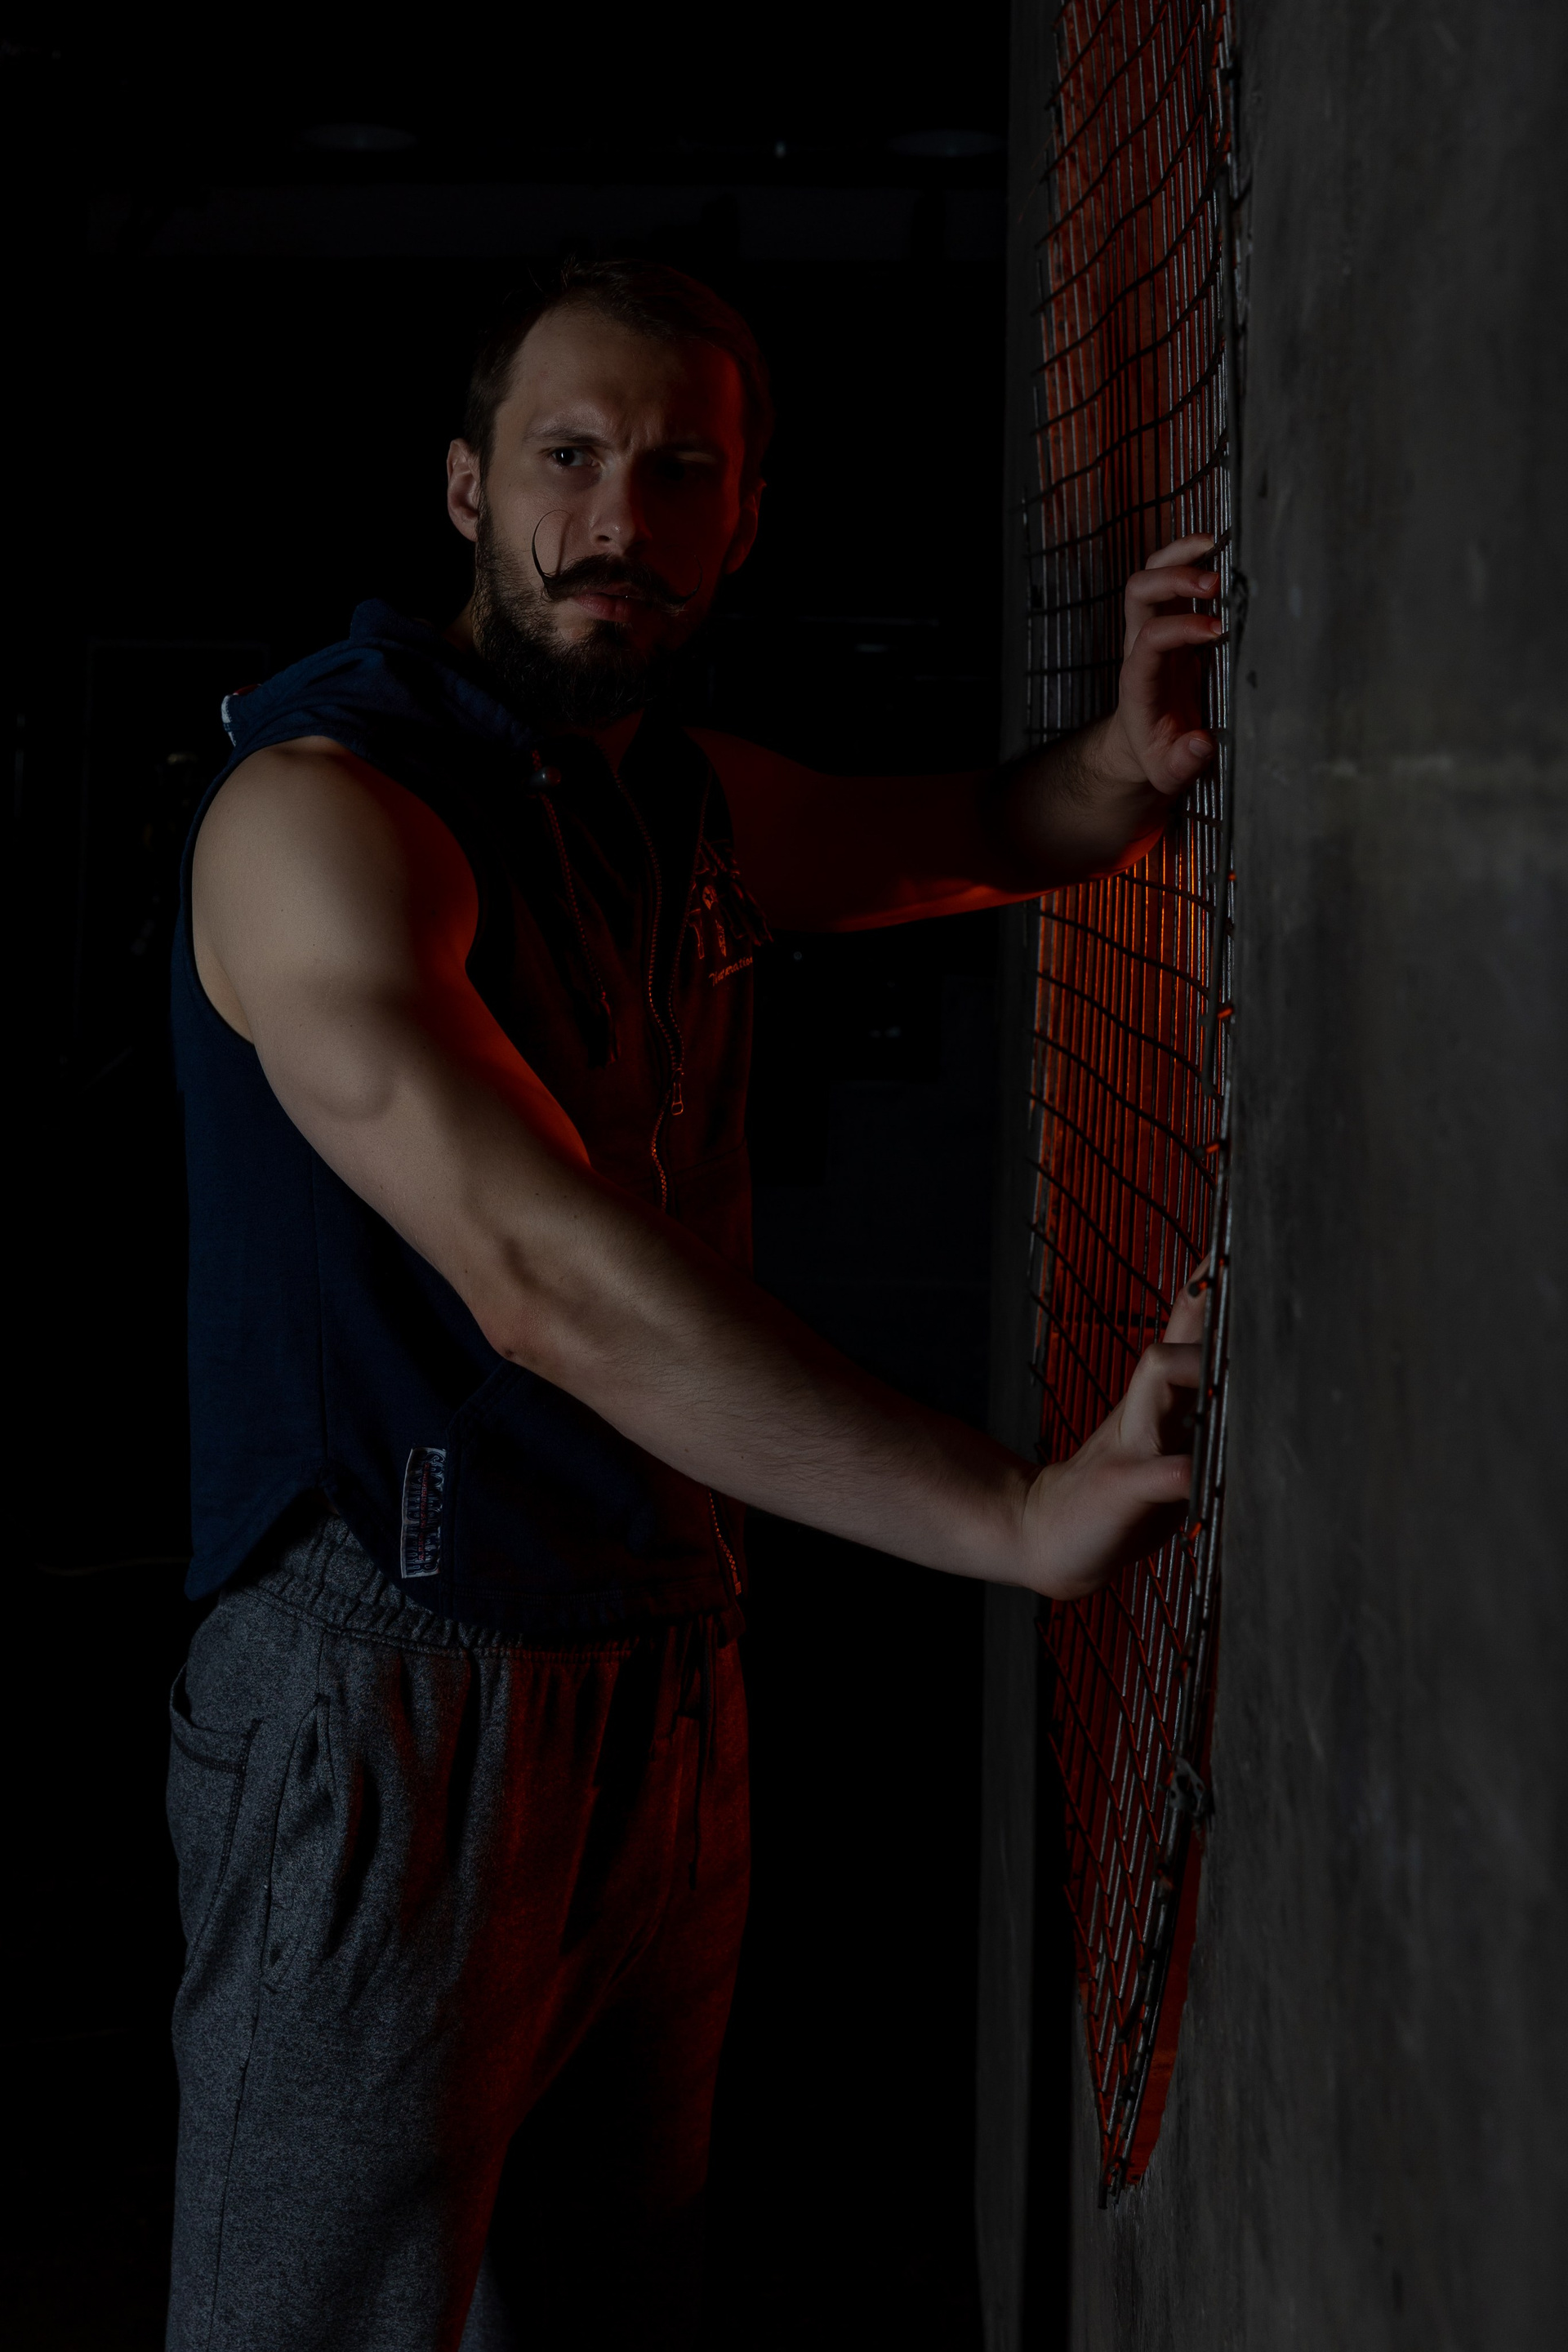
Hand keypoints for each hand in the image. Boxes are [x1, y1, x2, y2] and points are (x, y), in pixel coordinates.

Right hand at [1018, 1272, 1207, 1600]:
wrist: (1048, 1535)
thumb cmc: (1123, 1489)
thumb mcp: (1165, 1439)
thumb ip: (1197, 1403)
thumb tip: (1250, 1371)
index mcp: (1162, 1398)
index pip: (1188, 1328)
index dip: (1211, 1287)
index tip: (1237, 1244)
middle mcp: (1146, 1410)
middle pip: (1174, 1343)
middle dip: (1206, 1315)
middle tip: (1236, 1276)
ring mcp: (1132, 1445)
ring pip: (1159, 1388)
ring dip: (1191, 1371)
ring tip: (1225, 1367)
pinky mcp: (1120, 1489)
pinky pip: (1153, 1475)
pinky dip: (1175, 1471)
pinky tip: (1195, 1472)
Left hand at [1103, 535, 1224, 799]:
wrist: (1141, 741)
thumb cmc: (1157, 753)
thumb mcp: (1167, 772)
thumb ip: (1182, 762)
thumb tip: (1200, 743)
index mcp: (1139, 680)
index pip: (1149, 639)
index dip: (1181, 629)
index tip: (1217, 632)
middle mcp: (1139, 645)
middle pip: (1139, 592)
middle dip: (1173, 579)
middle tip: (1214, 584)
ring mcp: (1152, 626)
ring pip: (1150, 573)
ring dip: (1178, 554)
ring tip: (1215, 545)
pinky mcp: (1169, 619)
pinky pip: (1169, 575)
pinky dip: (1189, 555)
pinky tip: (1217, 548)